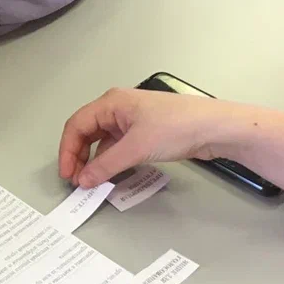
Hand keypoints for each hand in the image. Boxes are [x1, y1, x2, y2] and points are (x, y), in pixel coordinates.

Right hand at [59, 89, 247, 186]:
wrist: (216, 127)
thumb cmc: (177, 127)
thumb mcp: (136, 148)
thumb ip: (106, 166)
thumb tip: (83, 180)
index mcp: (111, 102)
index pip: (77, 125)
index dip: (67, 151)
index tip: (67, 175)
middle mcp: (118, 108)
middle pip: (87, 131)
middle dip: (78, 156)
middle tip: (77, 180)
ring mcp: (132, 119)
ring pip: (102, 140)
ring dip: (95, 159)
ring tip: (92, 180)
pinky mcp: (145, 131)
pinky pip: (118, 145)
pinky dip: (111, 159)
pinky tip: (111, 173)